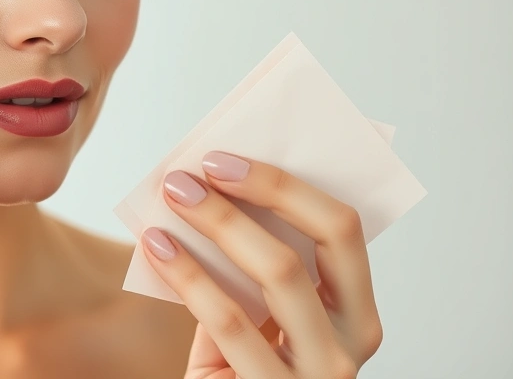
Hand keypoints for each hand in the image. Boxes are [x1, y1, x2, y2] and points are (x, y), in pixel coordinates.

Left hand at [142, 152, 381, 378]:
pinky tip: (156, 246)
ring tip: (172, 197)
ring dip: (220, 223)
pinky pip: (230, 320)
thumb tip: (207, 190)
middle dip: (263, 190)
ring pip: (280, 272)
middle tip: (196, 169)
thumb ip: (250, 268)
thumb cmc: (239, 370)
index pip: (343, 229)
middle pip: (326, 239)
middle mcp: (354, 342)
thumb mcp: (257, 320)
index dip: (286, 184)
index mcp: (356, 311)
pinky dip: (190, 274)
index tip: (222, 155)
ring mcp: (322, 373)